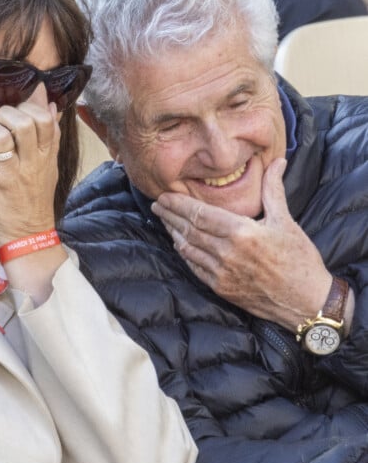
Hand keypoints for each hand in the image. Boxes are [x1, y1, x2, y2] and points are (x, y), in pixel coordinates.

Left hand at [0, 83, 59, 247]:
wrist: (28, 236)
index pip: (45, 119)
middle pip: (23, 123)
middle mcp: (31, 163)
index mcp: (47, 157)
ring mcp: (11, 173)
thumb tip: (50, 103)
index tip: (19, 110)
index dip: (30, 107)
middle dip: (6, 113)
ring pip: (0, 136)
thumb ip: (51, 136)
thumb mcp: (51, 166)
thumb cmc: (37, 199)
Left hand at [151, 158, 331, 330]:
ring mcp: (221, 272)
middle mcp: (227, 253)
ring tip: (164, 220)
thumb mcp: (286, 221)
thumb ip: (273, 190)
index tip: (165, 196)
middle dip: (170, 215)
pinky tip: (179, 243)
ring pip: (188, 248)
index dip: (178, 204)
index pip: (200, 214)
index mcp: (241, 232)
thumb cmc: (299, 259)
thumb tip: (277, 161)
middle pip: (189, 229)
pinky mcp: (221, 288)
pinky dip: (184, 253)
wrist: (305, 301)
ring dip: (174, 232)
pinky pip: (194, 267)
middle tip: (157, 205)